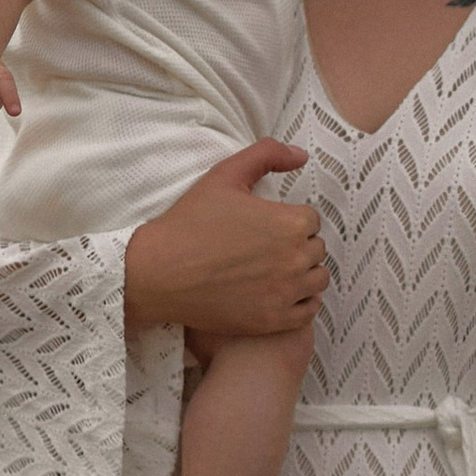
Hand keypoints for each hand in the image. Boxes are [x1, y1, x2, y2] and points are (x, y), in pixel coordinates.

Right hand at [125, 141, 326, 343]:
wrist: (159, 272)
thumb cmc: (190, 223)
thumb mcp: (225, 174)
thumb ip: (267, 154)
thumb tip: (301, 156)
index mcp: (289, 223)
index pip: (311, 220)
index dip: (290, 220)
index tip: (269, 226)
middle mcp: (295, 259)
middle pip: (316, 249)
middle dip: (297, 245)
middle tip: (268, 247)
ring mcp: (286, 293)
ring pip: (317, 280)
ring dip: (303, 273)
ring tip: (277, 270)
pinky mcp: (273, 320)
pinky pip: (308, 311)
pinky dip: (302, 302)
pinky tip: (282, 294)